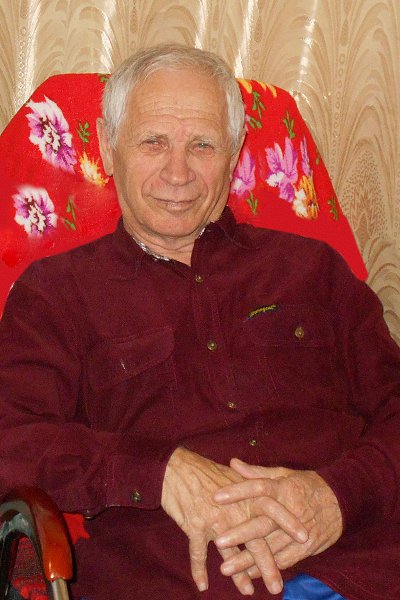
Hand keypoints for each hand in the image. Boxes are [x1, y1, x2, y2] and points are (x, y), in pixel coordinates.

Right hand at [161, 448, 306, 594]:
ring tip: (248, 592)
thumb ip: (249, 483)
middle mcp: (233, 508)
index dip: (288, 522)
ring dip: (238, 574)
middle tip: (278, 586)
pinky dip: (199, 570)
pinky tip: (202, 585)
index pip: (273, 508)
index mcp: (245, 494)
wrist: (175, 469)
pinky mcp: (195, 526)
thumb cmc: (203, 471)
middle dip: (267, 564)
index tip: (305, 538)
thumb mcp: (230, 475)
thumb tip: (267, 489)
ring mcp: (214, 519)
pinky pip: (198, 553)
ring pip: (230, 552)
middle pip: (255, 539)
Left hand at [214, 459, 342, 579]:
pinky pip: (284, 560)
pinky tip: (248, 575)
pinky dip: (266, 569)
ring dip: (249, 560)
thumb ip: (257, 472)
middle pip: (263, 523)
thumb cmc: (306, 485)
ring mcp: (299, 531)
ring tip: (227, 568)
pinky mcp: (307, 547)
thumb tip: (232, 463)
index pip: (258, 486)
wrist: (342, 500)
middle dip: (240, 534)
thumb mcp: (284, 474)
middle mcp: (290, 510)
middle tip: (218, 542)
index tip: (216, 496)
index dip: (238, 491)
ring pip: (271, 547)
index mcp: (284, 488)